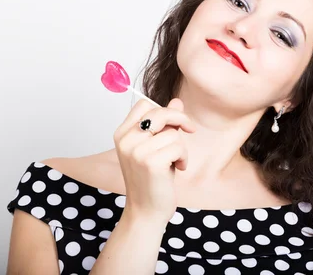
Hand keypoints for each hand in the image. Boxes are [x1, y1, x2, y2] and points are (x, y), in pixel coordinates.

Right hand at [113, 98, 195, 223]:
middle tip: (190, 130)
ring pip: (173, 132)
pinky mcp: (150, 162)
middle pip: (160, 112)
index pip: (144, 104)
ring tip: (175, 162)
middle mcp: (126, 140)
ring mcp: (136, 151)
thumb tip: (177, 101)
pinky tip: (177, 169)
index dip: (164, 110)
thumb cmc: (152, 179)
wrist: (146, 211)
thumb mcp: (156, 147)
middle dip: (180, 119)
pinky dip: (183, 157)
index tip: (176, 122)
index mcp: (122, 134)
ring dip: (182, 147)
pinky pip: (179, 146)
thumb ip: (164, 124)